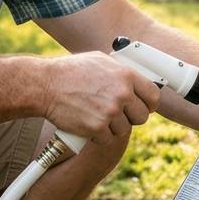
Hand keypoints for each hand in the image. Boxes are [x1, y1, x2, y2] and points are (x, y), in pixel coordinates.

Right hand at [39, 52, 159, 143]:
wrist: (45, 85)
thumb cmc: (70, 71)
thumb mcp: (99, 61)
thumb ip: (120, 72)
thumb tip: (135, 79)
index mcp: (125, 75)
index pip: (153, 95)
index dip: (149, 104)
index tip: (144, 107)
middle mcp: (121, 94)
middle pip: (142, 117)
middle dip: (131, 117)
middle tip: (117, 114)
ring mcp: (110, 112)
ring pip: (124, 130)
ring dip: (112, 127)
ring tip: (96, 115)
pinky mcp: (97, 128)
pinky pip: (107, 138)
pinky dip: (98, 135)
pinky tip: (87, 122)